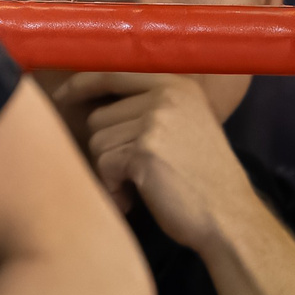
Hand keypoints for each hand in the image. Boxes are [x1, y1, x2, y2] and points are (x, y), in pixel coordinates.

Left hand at [54, 71, 259, 249]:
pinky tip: (134, 198)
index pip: (112, 75)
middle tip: (135, 173)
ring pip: (98, 141)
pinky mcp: (145, 150)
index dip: (81, 86)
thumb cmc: (202, 180)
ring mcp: (156, 121)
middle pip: (99, 116)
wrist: (230, 219)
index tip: (63, 96)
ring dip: (111, 170)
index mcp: (177, 86)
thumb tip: (91, 101)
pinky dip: (113, 186)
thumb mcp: (185, 126)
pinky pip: (104, 164)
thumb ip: (148, 108)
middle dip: (108, 149)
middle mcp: (166, 97)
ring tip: (141, 185)